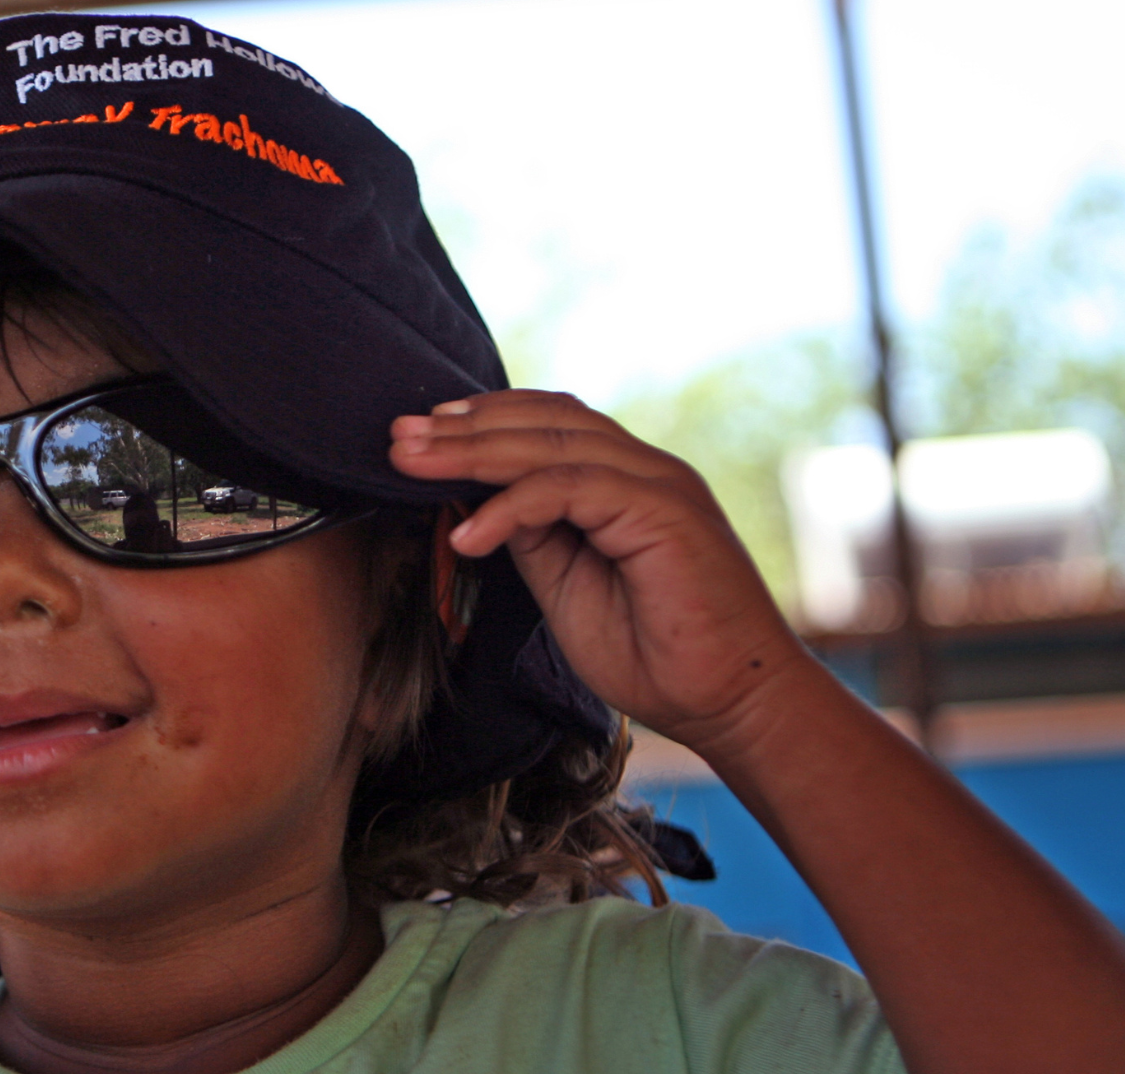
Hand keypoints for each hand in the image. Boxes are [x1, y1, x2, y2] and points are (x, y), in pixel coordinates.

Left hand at [389, 389, 809, 752]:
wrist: (729, 703)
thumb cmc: (654, 654)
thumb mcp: (566, 585)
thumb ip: (533, 536)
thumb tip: (478, 501)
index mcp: (625, 479)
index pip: (546, 424)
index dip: (480, 422)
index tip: (417, 435)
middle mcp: (645, 469)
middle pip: (541, 422)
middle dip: (460, 429)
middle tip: (395, 437)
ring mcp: (659, 484)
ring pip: (552, 444)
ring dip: (472, 452)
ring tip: (410, 465)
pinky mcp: (665, 511)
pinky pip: (571, 488)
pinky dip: (511, 507)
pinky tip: (467, 536)